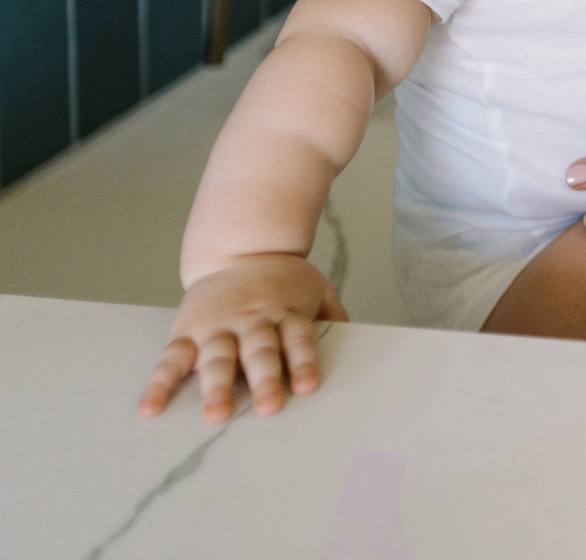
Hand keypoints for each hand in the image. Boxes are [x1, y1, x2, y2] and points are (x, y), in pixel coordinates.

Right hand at [137, 254, 346, 422]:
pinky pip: (171, 359)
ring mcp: (218, 326)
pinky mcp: (187, 331)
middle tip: (268, 407)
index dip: (304, 362)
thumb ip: (333, 315)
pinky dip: (159, 383)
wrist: (239, 249)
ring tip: (215, 414)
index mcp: (286, 312)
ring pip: (217, 357)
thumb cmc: (281, 281)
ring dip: (216, 387)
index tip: (308, 386)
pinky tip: (150, 407)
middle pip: (260, 351)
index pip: (299, 339)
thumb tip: (357, 342)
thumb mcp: (315, 288)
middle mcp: (252, 320)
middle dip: (264, 380)